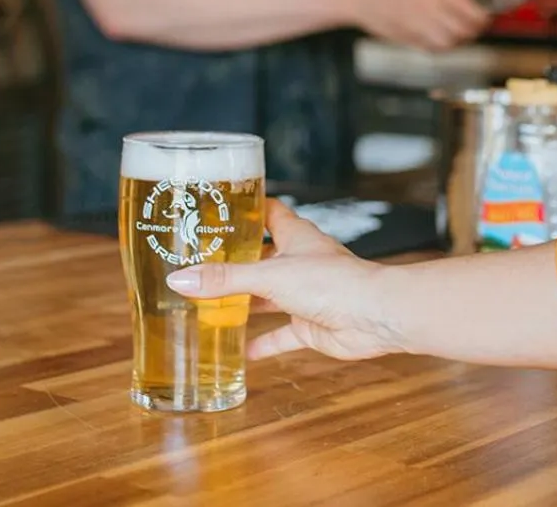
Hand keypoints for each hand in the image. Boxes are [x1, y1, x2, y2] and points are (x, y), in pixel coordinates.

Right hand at [167, 200, 400, 361]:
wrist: (375, 315)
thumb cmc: (335, 281)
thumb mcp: (270, 275)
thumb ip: (225, 279)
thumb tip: (181, 280)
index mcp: (295, 237)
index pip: (269, 212)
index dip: (249, 208)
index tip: (221, 206)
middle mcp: (299, 262)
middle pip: (263, 257)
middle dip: (236, 262)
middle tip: (201, 263)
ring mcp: (305, 294)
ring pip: (269, 296)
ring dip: (245, 302)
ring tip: (210, 305)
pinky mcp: (310, 325)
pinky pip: (282, 335)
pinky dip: (263, 342)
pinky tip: (242, 351)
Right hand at [348, 0, 488, 52]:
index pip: (475, 12)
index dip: (484, 16)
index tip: (485, 14)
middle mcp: (433, 10)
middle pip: (467, 30)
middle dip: (474, 29)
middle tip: (475, 24)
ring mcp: (422, 27)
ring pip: (452, 43)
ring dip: (459, 39)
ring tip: (457, 31)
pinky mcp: (411, 40)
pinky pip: (435, 49)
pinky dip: (442, 46)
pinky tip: (440, 37)